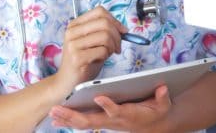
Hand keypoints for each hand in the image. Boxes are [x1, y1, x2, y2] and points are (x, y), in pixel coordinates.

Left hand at [49, 84, 173, 132]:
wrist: (153, 126)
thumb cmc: (157, 112)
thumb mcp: (164, 105)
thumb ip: (162, 98)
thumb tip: (162, 89)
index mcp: (129, 115)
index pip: (117, 111)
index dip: (109, 105)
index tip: (99, 97)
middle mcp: (114, 121)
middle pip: (92, 120)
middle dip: (74, 116)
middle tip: (58, 110)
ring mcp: (106, 122)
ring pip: (84, 123)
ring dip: (67, 118)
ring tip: (52, 113)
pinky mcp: (102, 121)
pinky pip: (83, 122)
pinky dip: (69, 120)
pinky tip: (56, 117)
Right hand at [51, 6, 125, 96]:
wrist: (67, 82)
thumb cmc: (83, 62)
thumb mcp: (92, 42)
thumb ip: (104, 32)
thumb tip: (123, 29)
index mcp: (75, 25)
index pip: (99, 12)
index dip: (115, 20)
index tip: (122, 31)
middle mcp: (72, 32)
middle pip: (104, 23)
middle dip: (117, 35)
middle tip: (118, 47)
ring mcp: (73, 44)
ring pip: (105, 35)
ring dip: (113, 46)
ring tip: (109, 53)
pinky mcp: (77, 58)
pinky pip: (102, 50)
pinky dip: (106, 55)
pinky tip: (101, 60)